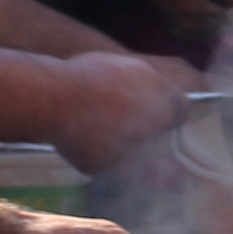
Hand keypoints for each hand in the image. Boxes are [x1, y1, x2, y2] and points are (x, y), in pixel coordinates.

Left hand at [46, 49, 187, 173]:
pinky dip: (104, 86)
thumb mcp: (116, 163)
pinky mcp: (100, 56)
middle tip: (130, 128)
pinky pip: (111, 73)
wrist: (49, 98)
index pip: (183, 108)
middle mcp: (151, 77)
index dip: (171, 123)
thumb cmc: (89, 136)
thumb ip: (145, 168)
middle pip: (160, 90)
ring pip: (136, 79)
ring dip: (126, 95)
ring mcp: (125, 62)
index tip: (158, 135)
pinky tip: (84, 102)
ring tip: (102, 115)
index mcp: (164, 103)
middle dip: (149, 108)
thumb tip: (168, 178)